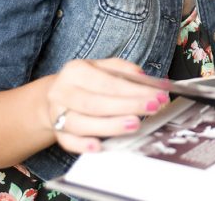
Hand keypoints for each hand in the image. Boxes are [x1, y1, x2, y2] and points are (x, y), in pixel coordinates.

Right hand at [46, 58, 168, 153]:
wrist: (58, 95)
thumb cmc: (88, 82)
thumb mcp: (103, 67)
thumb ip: (124, 70)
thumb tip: (145, 79)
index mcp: (76, 70)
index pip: (108, 82)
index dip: (134, 90)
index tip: (158, 95)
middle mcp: (62, 92)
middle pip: (95, 103)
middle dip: (127, 106)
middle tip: (152, 108)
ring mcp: (57, 114)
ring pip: (81, 123)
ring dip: (110, 126)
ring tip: (135, 125)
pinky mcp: (57, 133)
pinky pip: (68, 142)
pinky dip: (83, 145)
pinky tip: (99, 146)